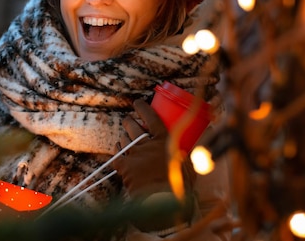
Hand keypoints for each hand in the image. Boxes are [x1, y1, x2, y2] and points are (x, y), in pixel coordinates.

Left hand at [113, 100, 195, 230]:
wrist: (163, 201)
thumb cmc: (179, 186)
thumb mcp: (187, 167)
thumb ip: (183, 159)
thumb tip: (185, 158)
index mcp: (164, 141)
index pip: (151, 117)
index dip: (143, 108)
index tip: (137, 103)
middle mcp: (147, 144)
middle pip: (134, 126)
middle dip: (129, 122)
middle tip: (128, 121)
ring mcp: (134, 153)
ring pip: (124, 140)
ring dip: (124, 138)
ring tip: (125, 138)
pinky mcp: (124, 166)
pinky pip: (117, 155)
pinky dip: (117, 152)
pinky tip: (118, 152)